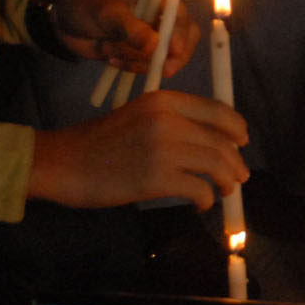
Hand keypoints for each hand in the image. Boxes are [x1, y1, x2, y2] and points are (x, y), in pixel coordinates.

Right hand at [28, 90, 247, 209]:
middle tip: (239, 177)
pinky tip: (201, 204)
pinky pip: (200, 189)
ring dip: (227, 181)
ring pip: (217, 165)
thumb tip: (216, 140)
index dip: (237, 129)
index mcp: (163, 100)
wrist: (62, 162)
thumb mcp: (139, 116)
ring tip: (225, 191)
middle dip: (236, 163)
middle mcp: (167, 120)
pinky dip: (206, 199)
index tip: (242, 142)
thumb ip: (174, 122)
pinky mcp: (156, 178)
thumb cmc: (100, 142)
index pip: (218, 110)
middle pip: (222, 142)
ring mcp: (162, 148)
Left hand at [52, 0, 202, 76]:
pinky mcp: (145, 51)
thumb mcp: (106, 13)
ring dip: (139, 60)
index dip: (181, 32)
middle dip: (171, 55)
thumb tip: (155, 47)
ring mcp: (155, 34)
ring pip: (167, 55)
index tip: (173, 50)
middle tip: (162, 70)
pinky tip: (112, 61)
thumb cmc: (85, 6)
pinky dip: (133, 67)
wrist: (63, 22)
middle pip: (186, 36)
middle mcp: (162, 13)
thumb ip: (130, 28)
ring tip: (111, 53)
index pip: (180, 13)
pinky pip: (150, 66)